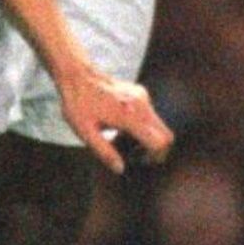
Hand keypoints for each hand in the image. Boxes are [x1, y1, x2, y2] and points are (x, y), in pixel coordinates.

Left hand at [57, 66, 174, 173]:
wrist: (77, 74)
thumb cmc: (78, 104)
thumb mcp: (85, 132)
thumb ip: (104, 152)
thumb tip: (120, 169)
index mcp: (129, 117)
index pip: (159, 142)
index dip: (155, 157)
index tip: (139, 161)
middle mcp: (141, 105)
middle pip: (167, 135)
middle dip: (156, 150)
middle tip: (135, 155)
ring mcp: (142, 97)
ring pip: (159, 125)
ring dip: (149, 137)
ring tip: (122, 139)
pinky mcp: (140, 92)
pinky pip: (151, 115)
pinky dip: (144, 125)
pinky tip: (121, 126)